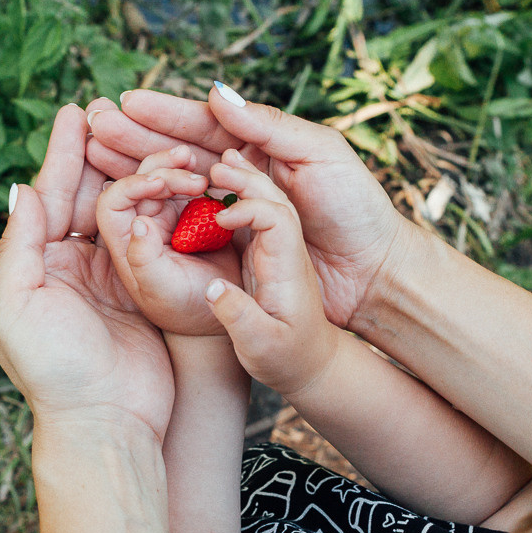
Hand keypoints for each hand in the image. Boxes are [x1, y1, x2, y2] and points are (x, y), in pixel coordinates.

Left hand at [0, 104, 174, 437]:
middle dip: (108, 157)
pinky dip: (167, 210)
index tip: (77, 112)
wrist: (107, 424)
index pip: (51, 197)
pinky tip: (181, 182)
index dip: (64, 154)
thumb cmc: (54, 372)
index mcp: (38, 265)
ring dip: (143, 178)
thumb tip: (21, 187)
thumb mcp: (17, 305)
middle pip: (92, 197)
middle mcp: (74, 266)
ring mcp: (114, 279)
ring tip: (162, 143)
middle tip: (126, 117)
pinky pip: (156, 239)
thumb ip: (20, 245)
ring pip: (128, 213)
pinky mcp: (148, 293)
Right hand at [85, 86, 413, 328]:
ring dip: (133, 171)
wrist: (373, 273)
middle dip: (135, 138)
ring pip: (174, 186)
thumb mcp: (320, 155)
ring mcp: (234, 212)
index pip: (204, 124)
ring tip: (93, 157)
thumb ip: (268, 126)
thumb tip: (216, 93)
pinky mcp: (232, 251)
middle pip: (179, 150)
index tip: (124, 103)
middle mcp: (242, 175)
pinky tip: (123, 204)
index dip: (163, 114)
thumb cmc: (356, 207)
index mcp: (263, 146)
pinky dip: (154, 213)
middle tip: (92, 125)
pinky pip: (185, 227)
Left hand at [95, 146, 241, 335]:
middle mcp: (142, 224)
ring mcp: (168, 217)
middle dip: (165, 171)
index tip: (160, 183)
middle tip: (197, 180)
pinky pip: (193, 187)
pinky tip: (219, 179)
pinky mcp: (193, 215)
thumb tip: (139, 223)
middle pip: (142, 181)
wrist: (220, 312)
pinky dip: (204, 178)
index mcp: (124, 241)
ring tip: (205, 174)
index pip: (113, 201)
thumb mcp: (160, 289)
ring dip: (182, 169)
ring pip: (166, 178)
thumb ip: (143, 259)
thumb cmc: (183, 309)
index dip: (131, 185)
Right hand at [202, 149, 339, 395]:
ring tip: (214, 168)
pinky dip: (238, 202)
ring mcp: (280, 251)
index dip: (249, 207)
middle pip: (270, 197)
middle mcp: (286, 249)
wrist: (319, 367)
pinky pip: (255, 220)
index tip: (221, 216)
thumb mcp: (269, 346)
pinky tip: (216, 198)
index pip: (276, 216)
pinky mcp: (271, 258)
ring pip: (264, 202)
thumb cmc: (297, 359)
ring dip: (241, 183)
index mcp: (289, 263)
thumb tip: (211, 290)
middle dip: (241, 176)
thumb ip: (240, 316)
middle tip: (211, 164)